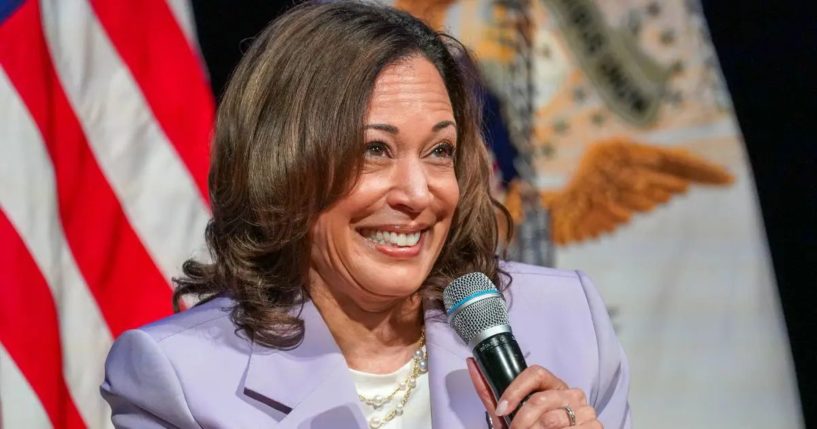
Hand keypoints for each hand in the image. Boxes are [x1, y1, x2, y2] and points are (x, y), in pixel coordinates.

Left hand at [467, 358, 601, 428]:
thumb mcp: (509, 416)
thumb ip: (491, 393)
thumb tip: (471, 363)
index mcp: (552, 385)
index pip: (536, 373)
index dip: (515, 391)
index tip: (502, 409)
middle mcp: (571, 393)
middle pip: (539, 400)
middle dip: (521, 421)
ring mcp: (586, 410)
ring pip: (551, 419)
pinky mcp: (595, 426)